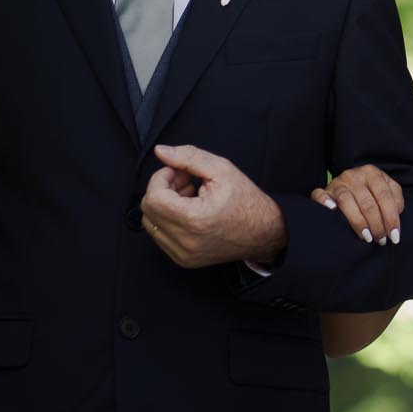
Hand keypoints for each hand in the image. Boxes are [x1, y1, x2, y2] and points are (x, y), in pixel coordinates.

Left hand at [140, 144, 286, 268]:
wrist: (264, 233)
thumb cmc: (246, 201)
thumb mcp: (221, 169)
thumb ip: (188, 157)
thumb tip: (160, 151)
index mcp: (194, 220)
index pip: (153, 198)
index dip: (160, 178)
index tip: (178, 171)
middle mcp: (186, 241)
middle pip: (148, 211)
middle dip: (162, 190)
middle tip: (184, 181)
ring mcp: (183, 254)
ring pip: (151, 224)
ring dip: (164, 206)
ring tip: (188, 196)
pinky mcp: (184, 260)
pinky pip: (160, 237)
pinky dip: (168, 221)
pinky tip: (188, 211)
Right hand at [310, 164, 404, 244]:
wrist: (350, 186)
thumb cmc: (372, 193)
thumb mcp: (387, 191)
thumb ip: (395, 200)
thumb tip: (396, 214)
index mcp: (372, 173)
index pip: (385, 196)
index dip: (391, 218)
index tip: (395, 236)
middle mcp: (354, 175)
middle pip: (367, 202)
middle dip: (377, 225)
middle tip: (381, 240)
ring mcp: (337, 182)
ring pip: (346, 201)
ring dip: (358, 222)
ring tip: (367, 237)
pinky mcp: (324, 191)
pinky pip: (320, 195)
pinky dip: (324, 202)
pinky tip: (332, 211)